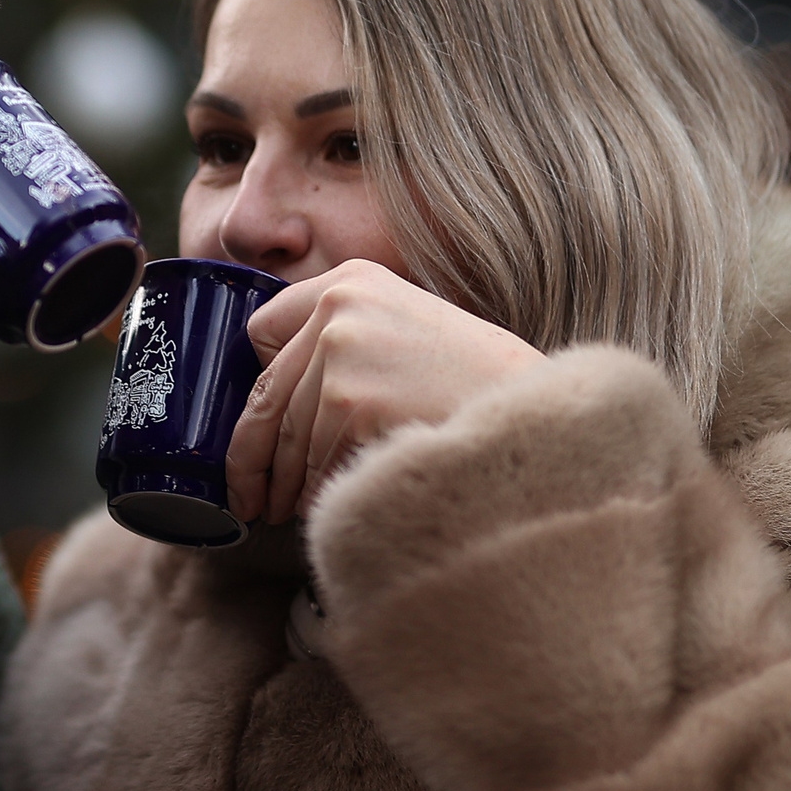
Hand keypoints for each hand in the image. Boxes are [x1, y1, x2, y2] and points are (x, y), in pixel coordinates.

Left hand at [225, 258, 543, 525]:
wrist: (541, 417)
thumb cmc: (476, 388)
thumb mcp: (406, 331)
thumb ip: (343, 342)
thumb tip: (269, 401)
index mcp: (351, 279)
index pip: (260, 330)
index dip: (257, 384)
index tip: (256, 422)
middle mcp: (338, 308)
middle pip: (264, 398)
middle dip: (251, 457)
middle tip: (250, 496)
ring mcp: (341, 354)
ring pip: (286, 441)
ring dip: (286, 486)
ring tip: (291, 511)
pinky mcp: (348, 404)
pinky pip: (312, 468)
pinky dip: (321, 496)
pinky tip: (340, 505)